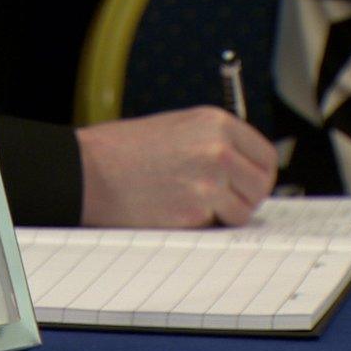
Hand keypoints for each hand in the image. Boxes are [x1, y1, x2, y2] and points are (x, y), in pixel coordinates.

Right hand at [76, 106, 277, 227]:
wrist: (86, 170)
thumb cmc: (120, 151)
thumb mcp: (175, 129)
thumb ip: (212, 143)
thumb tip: (242, 171)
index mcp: (215, 123)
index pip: (264, 156)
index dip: (256, 175)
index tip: (245, 185)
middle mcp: (219, 149)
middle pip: (260, 185)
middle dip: (244, 197)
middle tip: (218, 202)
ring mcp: (209, 182)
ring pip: (242, 212)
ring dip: (222, 216)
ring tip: (189, 205)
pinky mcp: (194, 212)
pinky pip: (214, 227)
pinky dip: (198, 226)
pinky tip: (171, 211)